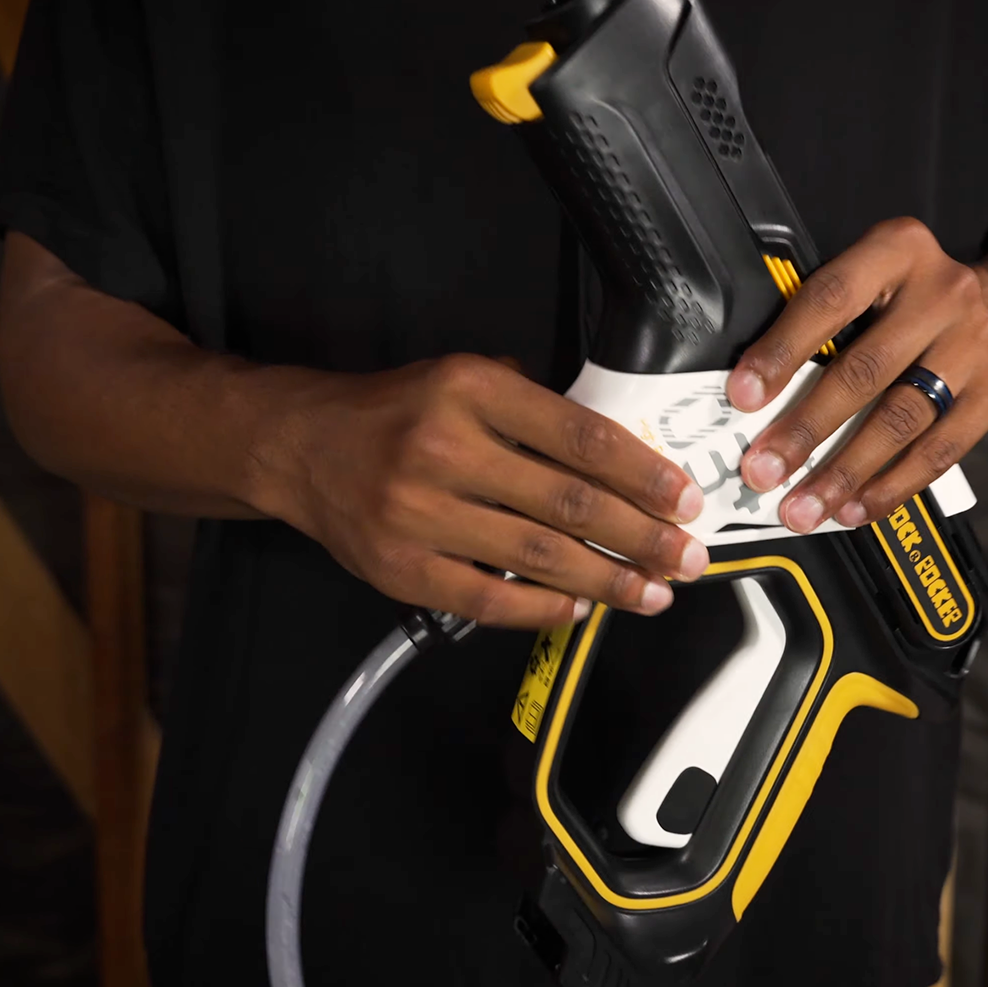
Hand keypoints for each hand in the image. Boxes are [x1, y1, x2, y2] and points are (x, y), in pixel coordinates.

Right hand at [250, 354, 708, 629]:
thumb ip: (533, 408)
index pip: (580, 437)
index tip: (685, 499)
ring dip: (608, 581)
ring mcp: (419, 514)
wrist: (299, 447)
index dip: (643, 474)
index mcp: (470, 390)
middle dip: (642, 537)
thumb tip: (621, 455)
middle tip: (687, 557)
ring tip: (652, 592)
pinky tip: (581, 609)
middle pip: (569, 503)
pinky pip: (489, 600)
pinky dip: (543, 609)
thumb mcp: (462, 376)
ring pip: (538, 558)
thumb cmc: (395, 412)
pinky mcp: (402, 569)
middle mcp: (444, 449)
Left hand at [728, 217, 987, 531]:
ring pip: (901, 417)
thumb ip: (817, 323)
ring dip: (845, 471)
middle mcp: (944, 291)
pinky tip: (856, 507)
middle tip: (764, 470)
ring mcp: (976, 343)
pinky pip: (939, 450)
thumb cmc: (905, 303)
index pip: (829, 300)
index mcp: (897, 250)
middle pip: (865, 369)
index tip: (743, 397)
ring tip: (805, 505)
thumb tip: (752, 395)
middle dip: (806, 428)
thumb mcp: (866, 284)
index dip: (782, 352)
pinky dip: (891, 486)